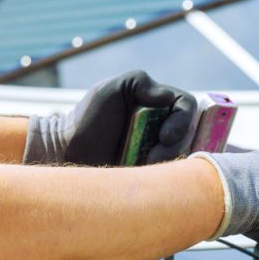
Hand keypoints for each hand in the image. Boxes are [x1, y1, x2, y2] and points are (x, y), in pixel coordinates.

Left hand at [23, 70, 197, 165]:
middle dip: (176, 146)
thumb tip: (168, 96)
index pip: (187, 106)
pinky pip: (174, 175)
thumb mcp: (110, 89)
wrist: (68, 153)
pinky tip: (146, 175)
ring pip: (185, 154)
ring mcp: (161, 148)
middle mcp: (164, 124)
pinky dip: (166, 177)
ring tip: (144, 167)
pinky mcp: (154, 171)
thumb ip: (140, 82)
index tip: (165, 136)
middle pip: (191, 132)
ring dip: (169, 162)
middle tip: (154, 157)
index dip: (183, 121)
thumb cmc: (87, 119)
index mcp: (157, 103)